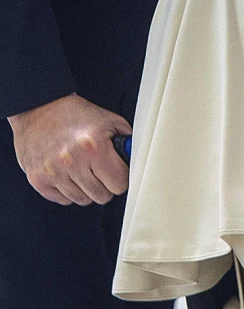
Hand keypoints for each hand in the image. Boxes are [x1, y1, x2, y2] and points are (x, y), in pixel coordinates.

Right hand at [7, 94, 132, 205]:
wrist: (38, 107)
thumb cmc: (77, 115)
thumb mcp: (110, 121)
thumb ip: (128, 143)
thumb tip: (141, 163)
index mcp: (94, 146)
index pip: (119, 185)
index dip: (121, 178)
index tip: (117, 171)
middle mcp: (72, 161)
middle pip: (102, 196)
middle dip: (105, 184)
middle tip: (99, 170)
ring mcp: (53, 172)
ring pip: (83, 200)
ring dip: (86, 189)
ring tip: (83, 169)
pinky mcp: (37, 179)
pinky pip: (63, 200)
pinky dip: (68, 191)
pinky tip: (68, 174)